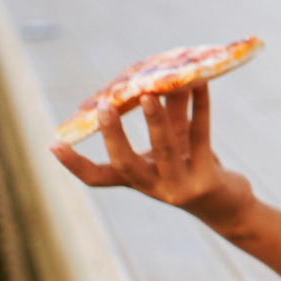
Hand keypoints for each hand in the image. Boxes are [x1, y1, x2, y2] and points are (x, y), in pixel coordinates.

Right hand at [49, 84, 253, 230]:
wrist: (228, 205)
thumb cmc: (193, 166)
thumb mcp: (175, 141)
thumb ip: (167, 111)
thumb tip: (160, 75)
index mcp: (137, 179)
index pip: (97, 177)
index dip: (74, 164)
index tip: (52, 143)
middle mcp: (153, 187)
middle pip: (126, 164)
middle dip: (114, 135)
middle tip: (105, 107)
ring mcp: (179, 187)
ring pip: (165, 149)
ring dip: (156, 119)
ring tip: (149, 92)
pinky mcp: (207, 180)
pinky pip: (200, 137)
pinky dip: (200, 108)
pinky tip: (201, 84)